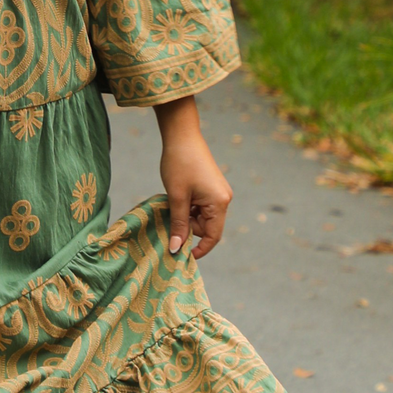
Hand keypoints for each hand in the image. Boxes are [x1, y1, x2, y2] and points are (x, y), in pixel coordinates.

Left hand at [156, 97, 232, 259]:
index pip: (213, 236)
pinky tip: (177, 198)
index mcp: (219, 203)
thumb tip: (176, 249)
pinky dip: (188, 207)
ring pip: (201, 217)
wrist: (182, 136)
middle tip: (169, 219)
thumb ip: (178, 224)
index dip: (199, 249)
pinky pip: (200, 206)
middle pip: (206, 227)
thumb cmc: (179, 165)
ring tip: (171, 204)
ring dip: (186, 216)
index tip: (181, 256)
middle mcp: (223, 199)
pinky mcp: (211, 187)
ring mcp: (218, 193)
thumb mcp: (176, 197)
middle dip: (187, 228)